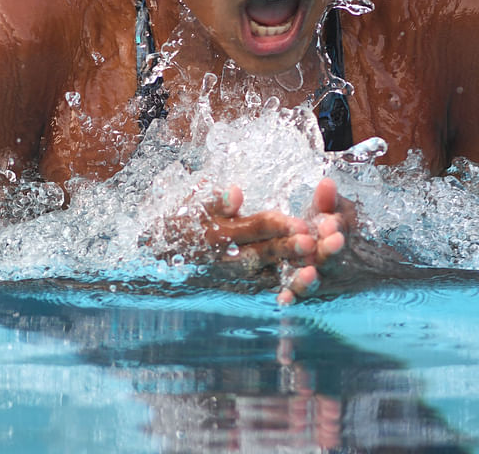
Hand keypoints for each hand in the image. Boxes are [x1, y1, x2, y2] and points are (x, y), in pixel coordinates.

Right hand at [160, 185, 317, 275]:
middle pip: (265, 252)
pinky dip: (284, 286)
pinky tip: (303, 279)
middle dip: (289, 248)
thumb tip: (236, 192)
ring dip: (292, 270)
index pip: (254, 228)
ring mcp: (235, 276)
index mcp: (220, 234)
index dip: (277, 225)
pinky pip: (265, 287)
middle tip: (311, 244)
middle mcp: (229, 258)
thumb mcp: (194, 205)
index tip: (298, 222)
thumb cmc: (184, 222)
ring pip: (269, 273)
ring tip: (313, 266)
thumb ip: (218, 200)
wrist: (165, 257)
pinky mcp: (240, 286)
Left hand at [277, 177, 357, 304]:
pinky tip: (283, 300)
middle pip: (328, 257)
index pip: (336, 231)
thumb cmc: (329, 225)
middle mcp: (328, 260)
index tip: (330, 223)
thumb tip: (326, 182)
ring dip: (311, 278)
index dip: (335, 227)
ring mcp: (317, 278)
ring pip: (314, 280)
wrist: (340, 258)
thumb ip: (327, 200)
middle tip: (331, 241)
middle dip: (330, 250)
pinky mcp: (300, 292)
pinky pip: (296, 296)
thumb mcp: (331, 210)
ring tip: (308, 273)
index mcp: (333, 236)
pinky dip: (291, 298)